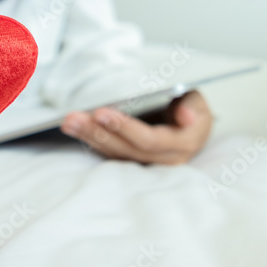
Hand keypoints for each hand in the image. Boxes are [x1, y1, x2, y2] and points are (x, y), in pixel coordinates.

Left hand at [60, 90, 212, 164]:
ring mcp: (148, 164)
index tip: (101, 113)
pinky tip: (76, 129)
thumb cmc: (193, 109)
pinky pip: (112, 154)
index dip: (124, 128)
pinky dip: (92, 141)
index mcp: (183, 144)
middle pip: (126, 150)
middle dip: (99, 133)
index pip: (149, 140)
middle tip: (74, 118)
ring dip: (90, 137)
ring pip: (116, 154)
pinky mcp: (135, 161)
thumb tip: (187, 117)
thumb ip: (193, 107)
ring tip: (69, 122)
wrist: (194, 125)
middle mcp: (165, 160)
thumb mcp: (198, 102)